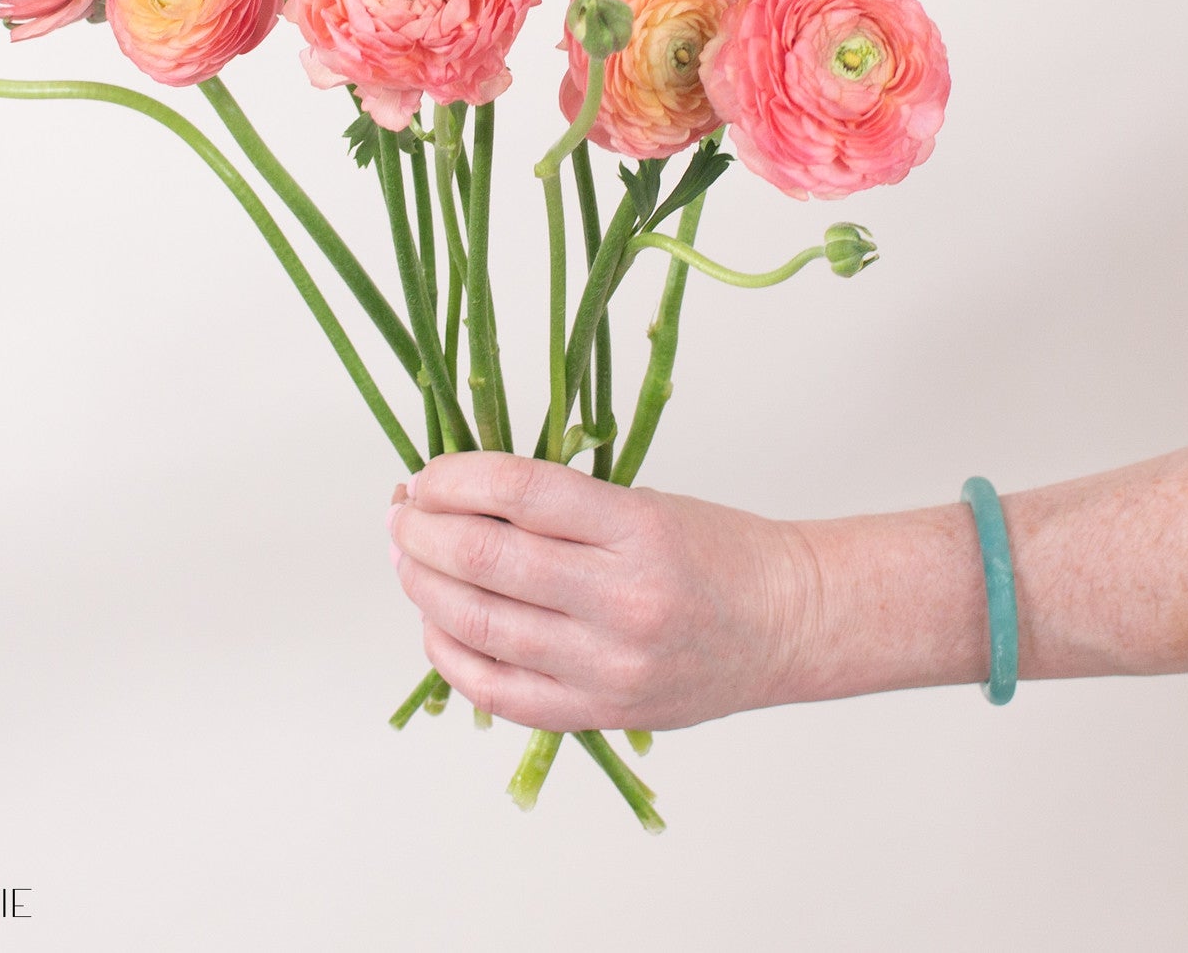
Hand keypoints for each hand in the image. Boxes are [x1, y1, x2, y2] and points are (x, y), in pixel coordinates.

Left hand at [386, 451, 810, 731]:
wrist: (784, 623)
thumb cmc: (712, 551)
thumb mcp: (641, 503)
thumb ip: (556, 508)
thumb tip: (453, 498)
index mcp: (636, 530)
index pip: (518, 491)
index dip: (454, 478)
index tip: (427, 474)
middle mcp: (621, 601)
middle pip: (484, 560)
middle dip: (422, 531)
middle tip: (403, 513)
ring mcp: (607, 666)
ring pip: (478, 624)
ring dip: (422, 586)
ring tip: (408, 559)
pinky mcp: (598, 712)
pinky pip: (496, 689)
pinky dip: (450, 652)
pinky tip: (435, 621)